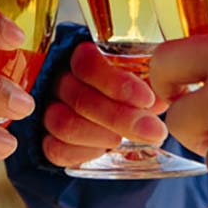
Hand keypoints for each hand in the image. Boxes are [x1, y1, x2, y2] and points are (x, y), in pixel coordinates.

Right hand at [40, 41, 169, 169]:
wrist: (104, 113)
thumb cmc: (126, 89)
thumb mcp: (139, 76)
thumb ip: (148, 82)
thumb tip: (163, 98)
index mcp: (80, 55)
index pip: (87, 63)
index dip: (116, 82)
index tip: (147, 99)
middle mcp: (58, 79)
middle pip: (80, 98)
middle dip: (120, 117)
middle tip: (154, 132)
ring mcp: (47, 109)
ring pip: (64, 124)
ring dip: (101, 135)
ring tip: (127, 140)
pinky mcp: (45, 138)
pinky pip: (55, 149)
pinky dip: (84, 152)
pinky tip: (105, 149)